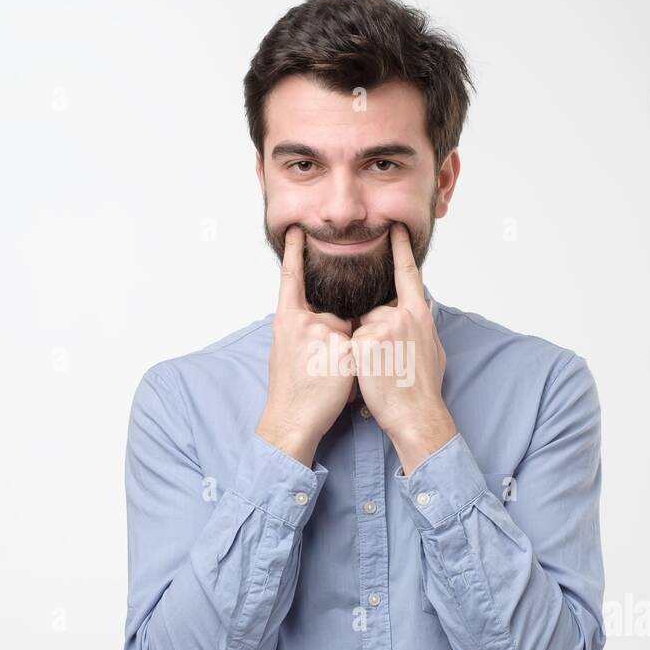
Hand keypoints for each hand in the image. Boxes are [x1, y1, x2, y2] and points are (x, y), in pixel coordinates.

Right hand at [256, 225, 356, 466]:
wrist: (292, 420)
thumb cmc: (291, 389)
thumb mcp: (288, 349)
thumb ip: (304, 327)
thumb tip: (324, 319)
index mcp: (287, 319)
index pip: (291, 279)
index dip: (295, 253)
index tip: (297, 230)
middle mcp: (304, 321)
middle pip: (337, 315)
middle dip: (339, 338)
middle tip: (319, 367)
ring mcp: (325, 334)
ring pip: (352, 332)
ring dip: (350, 354)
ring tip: (330, 378)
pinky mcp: (346, 350)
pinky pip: (362, 349)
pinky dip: (359, 366)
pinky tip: (341, 382)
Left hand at [350, 223, 456, 473]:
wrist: (415, 416)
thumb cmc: (423, 390)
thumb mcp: (432, 350)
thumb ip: (422, 326)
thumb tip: (422, 310)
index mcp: (419, 315)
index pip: (408, 275)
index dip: (401, 250)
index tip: (394, 228)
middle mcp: (401, 316)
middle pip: (375, 312)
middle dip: (374, 334)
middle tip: (389, 363)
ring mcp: (382, 328)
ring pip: (360, 329)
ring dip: (363, 349)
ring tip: (380, 372)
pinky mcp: (363, 343)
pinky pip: (350, 343)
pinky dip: (354, 360)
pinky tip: (369, 374)